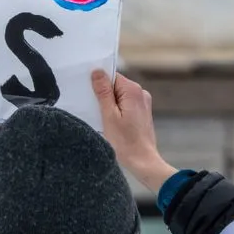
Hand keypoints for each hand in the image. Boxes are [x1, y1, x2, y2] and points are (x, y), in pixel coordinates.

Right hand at [91, 70, 173, 192]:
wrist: (142, 161)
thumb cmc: (125, 142)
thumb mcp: (108, 115)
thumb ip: (103, 92)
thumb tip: (97, 72)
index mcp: (133, 90)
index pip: (111, 76)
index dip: (99, 84)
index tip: (91, 96)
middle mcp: (140, 93)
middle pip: (115, 85)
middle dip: (103, 95)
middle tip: (96, 111)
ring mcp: (143, 103)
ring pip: (119, 96)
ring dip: (109, 105)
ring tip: (105, 120)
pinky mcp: (142, 112)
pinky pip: (125, 104)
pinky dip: (116, 111)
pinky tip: (112, 124)